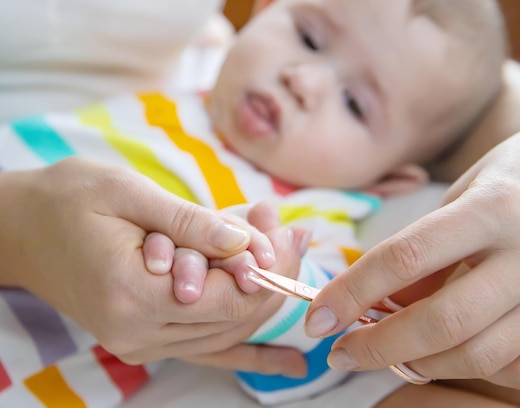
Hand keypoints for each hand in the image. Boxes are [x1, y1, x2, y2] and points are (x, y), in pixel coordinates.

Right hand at [0, 157, 283, 363]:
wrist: (22, 229)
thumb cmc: (70, 200)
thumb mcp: (129, 193)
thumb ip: (190, 223)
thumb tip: (245, 244)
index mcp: (132, 294)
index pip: (228, 296)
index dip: (268, 266)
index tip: (287, 231)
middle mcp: (137, 332)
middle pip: (235, 317)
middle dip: (273, 274)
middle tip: (295, 234)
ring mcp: (139, 343)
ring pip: (227, 334)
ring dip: (263, 295)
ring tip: (289, 247)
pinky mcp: (142, 340)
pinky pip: (207, 354)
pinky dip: (250, 355)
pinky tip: (288, 364)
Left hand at [304, 108, 519, 389]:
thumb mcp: (465, 191)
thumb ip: (426, 251)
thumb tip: (381, 305)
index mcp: (498, 207)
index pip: (406, 259)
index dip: (351, 293)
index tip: (319, 317)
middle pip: (442, 322)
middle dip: (377, 347)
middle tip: (343, 351)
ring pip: (480, 356)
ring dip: (419, 365)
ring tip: (390, 354)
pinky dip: (475, 371)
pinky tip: (450, 356)